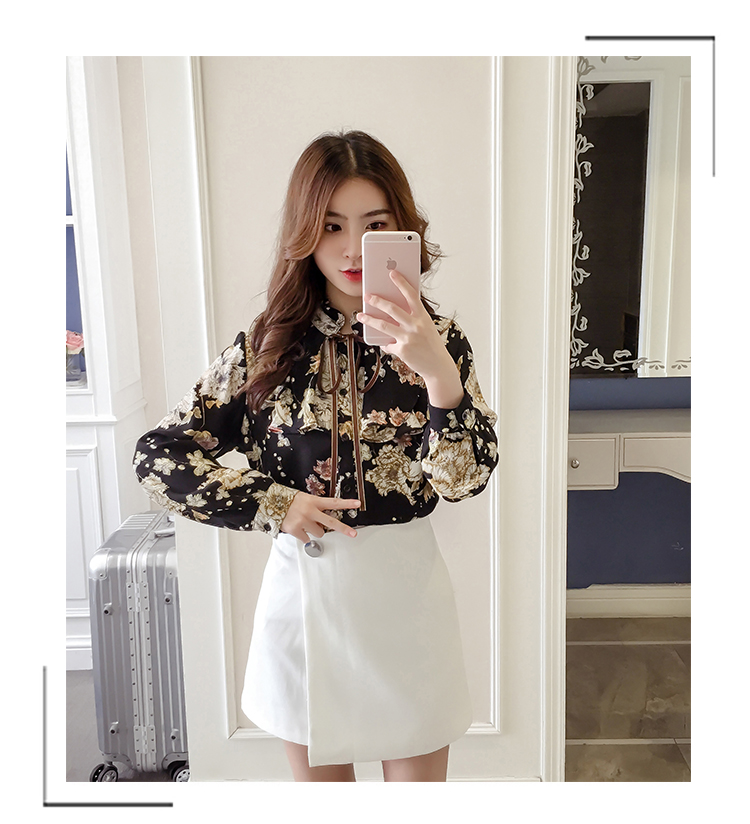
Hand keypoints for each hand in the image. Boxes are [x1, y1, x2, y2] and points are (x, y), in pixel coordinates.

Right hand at [280, 492, 359, 543]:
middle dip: (343, 529)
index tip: (358, 503)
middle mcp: (310, 511)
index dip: (347, 503)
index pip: (334, 502)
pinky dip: (304, 536)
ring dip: (315, 530)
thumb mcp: (305, 498)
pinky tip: (299, 529)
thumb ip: (316, 507)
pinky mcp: (296, 530)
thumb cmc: (290, 501)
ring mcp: (303, 521)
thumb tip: (325, 520)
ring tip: (306, 523)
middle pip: (331, 523)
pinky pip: (307, 539)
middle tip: (353, 534)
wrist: (271, 503)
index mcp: (314, 501)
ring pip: (319, 533)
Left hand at [357, 270, 463, 407]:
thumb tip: (391, 313)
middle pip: (392, 309)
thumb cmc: (431, 345)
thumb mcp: (426, 327)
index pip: (411, 295)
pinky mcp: (402, 350)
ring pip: (383, 325)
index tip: (392, 273)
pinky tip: (385, 344)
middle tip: (367, 295)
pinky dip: (385, 344)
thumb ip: (412, 319)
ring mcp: (409, 338)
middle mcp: (416, 325)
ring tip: (360, 315)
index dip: (401, 283)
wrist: (438, 366)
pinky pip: (388, 344)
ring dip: (369, 319)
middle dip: (377, 301)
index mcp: (423, 317)